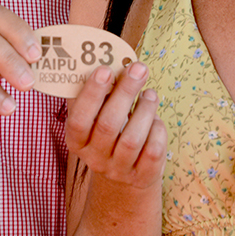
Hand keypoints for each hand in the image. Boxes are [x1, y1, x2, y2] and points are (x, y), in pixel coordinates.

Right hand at [65, 63, 166, 189]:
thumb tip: (103, 58)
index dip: (91, 95)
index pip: (78, 120)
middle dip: (124, 93)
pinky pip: (152, 152)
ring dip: (144, 110)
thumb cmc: (110, 132)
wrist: (126, 175)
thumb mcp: (97, 117)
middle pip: (107, 126)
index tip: (105, 69)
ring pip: (132, 139)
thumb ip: (97, 93)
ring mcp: (118, 170)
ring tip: (150, 94)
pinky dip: (157, 130)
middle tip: (138, 68)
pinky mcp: (142, 177)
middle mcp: (94, 159)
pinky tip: (155, 118)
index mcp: (77, 141)